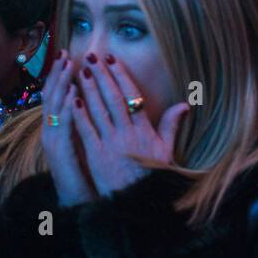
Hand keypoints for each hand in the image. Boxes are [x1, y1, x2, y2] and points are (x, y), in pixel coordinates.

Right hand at [40, 50, 97, 206]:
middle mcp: (53, 131)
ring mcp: (53, 140)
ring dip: (61, 84)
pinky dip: (66, 109)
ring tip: (67, 65)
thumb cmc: (85, 173)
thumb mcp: (86, 145)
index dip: (62, 76)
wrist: (75, 202)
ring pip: (54, 107)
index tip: (70, 56)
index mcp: (60, 128)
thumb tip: (93, 106)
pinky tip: (72, 95)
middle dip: (58, 74)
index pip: (59, 96)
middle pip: (52, 96)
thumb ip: (87, 125)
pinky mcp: (60, 151)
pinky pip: (62, 126)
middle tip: (65, 53)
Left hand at [72, 53, 188, 197]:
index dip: (122, 76)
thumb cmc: (153, 176)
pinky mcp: (96, 155)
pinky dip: (79, 114)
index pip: (132, 97)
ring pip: (98, 111)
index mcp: (144, 131)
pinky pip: (86, 130)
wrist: (138, 201)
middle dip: (103, 76)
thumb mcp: (167, 151)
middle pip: (114, 99)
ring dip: (90, 89)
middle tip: (93, 57)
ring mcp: (111, 143)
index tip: (113, 60)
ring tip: (82, 71)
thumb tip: (184, 105)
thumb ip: (171, 126)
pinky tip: (72, 99)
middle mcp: (127, 134)